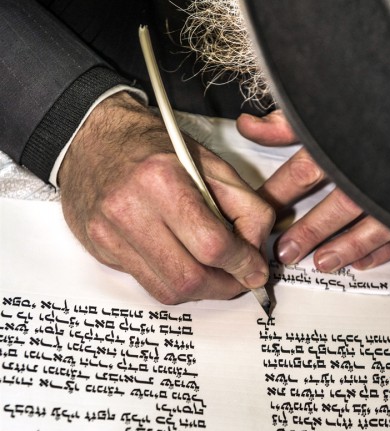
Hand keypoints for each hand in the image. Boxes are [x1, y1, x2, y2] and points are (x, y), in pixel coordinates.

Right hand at [59, 93, 273, 303]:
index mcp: (163, 181)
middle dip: (224, 287)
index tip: (255, 270)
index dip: (242, 265)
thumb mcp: (210, 163)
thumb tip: (256, 253)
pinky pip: (146, 284)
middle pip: (189, 277)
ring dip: (201, 292)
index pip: (213, 245)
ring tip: (215, 276)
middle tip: (239, 280)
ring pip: (167, 290)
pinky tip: (183, 265)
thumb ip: (243, 206)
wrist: (92, 138)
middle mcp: (130, 210)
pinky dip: (173, 283)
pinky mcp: (100, 248)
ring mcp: (110, 233)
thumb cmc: (154, 147)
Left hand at [236, 110, 389, 271]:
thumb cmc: (380, 106)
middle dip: (309, 231)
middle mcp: (374, 166)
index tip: (264, 210)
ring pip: (373, 225)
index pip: (303, 172)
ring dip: (346, 248)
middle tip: (286, 251)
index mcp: (346, 139)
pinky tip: (362, 261)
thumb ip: (290, 122)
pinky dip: (383, 249)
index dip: (279, 194)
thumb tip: (249, 126)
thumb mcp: (329, 105)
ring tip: (322, 263)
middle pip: (337, 206)